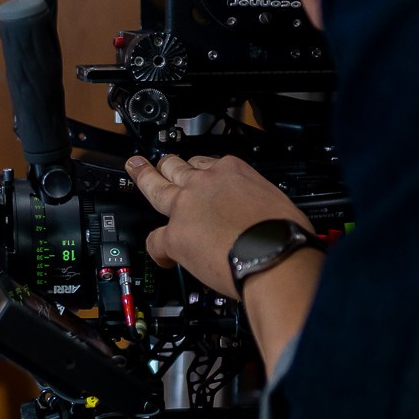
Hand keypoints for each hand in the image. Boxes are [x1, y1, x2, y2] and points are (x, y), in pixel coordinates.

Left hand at [126, 154, 310, 300]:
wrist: (273, 254)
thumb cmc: (283, 232)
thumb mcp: (276, 200)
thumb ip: (256, 200)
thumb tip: (256, 212)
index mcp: (233, 171)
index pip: (210, 164)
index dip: (205, 174)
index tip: (204, 178)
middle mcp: (205, 182)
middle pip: (177, 167)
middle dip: (166, 164)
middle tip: (158, 161)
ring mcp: (185, 206)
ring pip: (155, 187)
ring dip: (143, 177)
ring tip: (135, 170)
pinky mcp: (175, 235)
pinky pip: (155, 241)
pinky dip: (158, 251)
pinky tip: (162, 257)